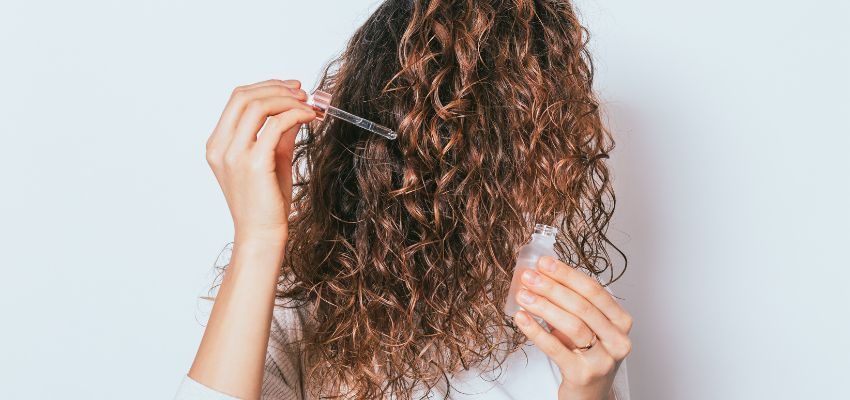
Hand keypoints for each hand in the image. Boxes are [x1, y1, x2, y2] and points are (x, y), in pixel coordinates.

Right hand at [205, 79, 316, 241]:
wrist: (262, 234)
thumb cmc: (266, 203)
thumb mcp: (272, 159)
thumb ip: (278, 132)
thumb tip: (294, 107)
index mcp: (218, 145)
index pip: (237, 99)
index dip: (266, 87)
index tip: (291, 88)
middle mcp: (220, 147)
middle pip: (244, 97)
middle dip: (277, 88)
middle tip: (302, 92)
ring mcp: (233, 155)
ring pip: (258, 106)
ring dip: (287, 99)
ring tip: (307, 105)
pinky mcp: (253, 163)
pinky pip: (275, 125)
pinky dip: (294, 115)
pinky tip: (308, 118)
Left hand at [512, 256, 632, 399]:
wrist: (590, 395)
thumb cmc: (586, 356)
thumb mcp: (587, 327)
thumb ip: (571, 304)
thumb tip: (541, 275)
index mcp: (620, 322)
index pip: (594, 291)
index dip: (567, 274)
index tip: (544, 263)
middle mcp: (617, 340)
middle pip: (582, 306)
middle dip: (552, 287)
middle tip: (529, 276)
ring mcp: (603, 359)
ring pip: (572, 325)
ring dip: (544, 306)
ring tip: (523, 295)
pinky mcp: (583, 374)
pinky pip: (555, 348)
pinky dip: (536, 330)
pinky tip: (522, 318)